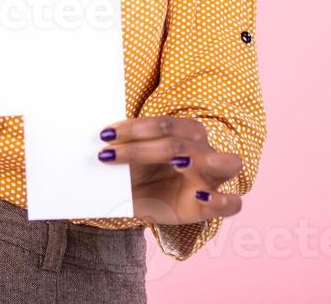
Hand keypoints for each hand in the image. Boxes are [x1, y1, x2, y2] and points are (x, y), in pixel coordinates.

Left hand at [97, 115, 243, 224]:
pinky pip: (233, 204)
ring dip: (206, 158)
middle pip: (184, 142)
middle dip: (145, 148)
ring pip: (228, 162)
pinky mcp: (211, 207)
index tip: (104, 135)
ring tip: (179, 162)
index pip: (165, 124)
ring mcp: (212, 178)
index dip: (135, 128)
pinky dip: (222, 200)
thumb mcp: (125, 159)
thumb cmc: (139, 172)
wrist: (145, 202)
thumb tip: (97, 136)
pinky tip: (201, 196)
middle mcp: (202, 151)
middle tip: (110, 154)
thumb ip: (119, 146)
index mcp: (184, 132)